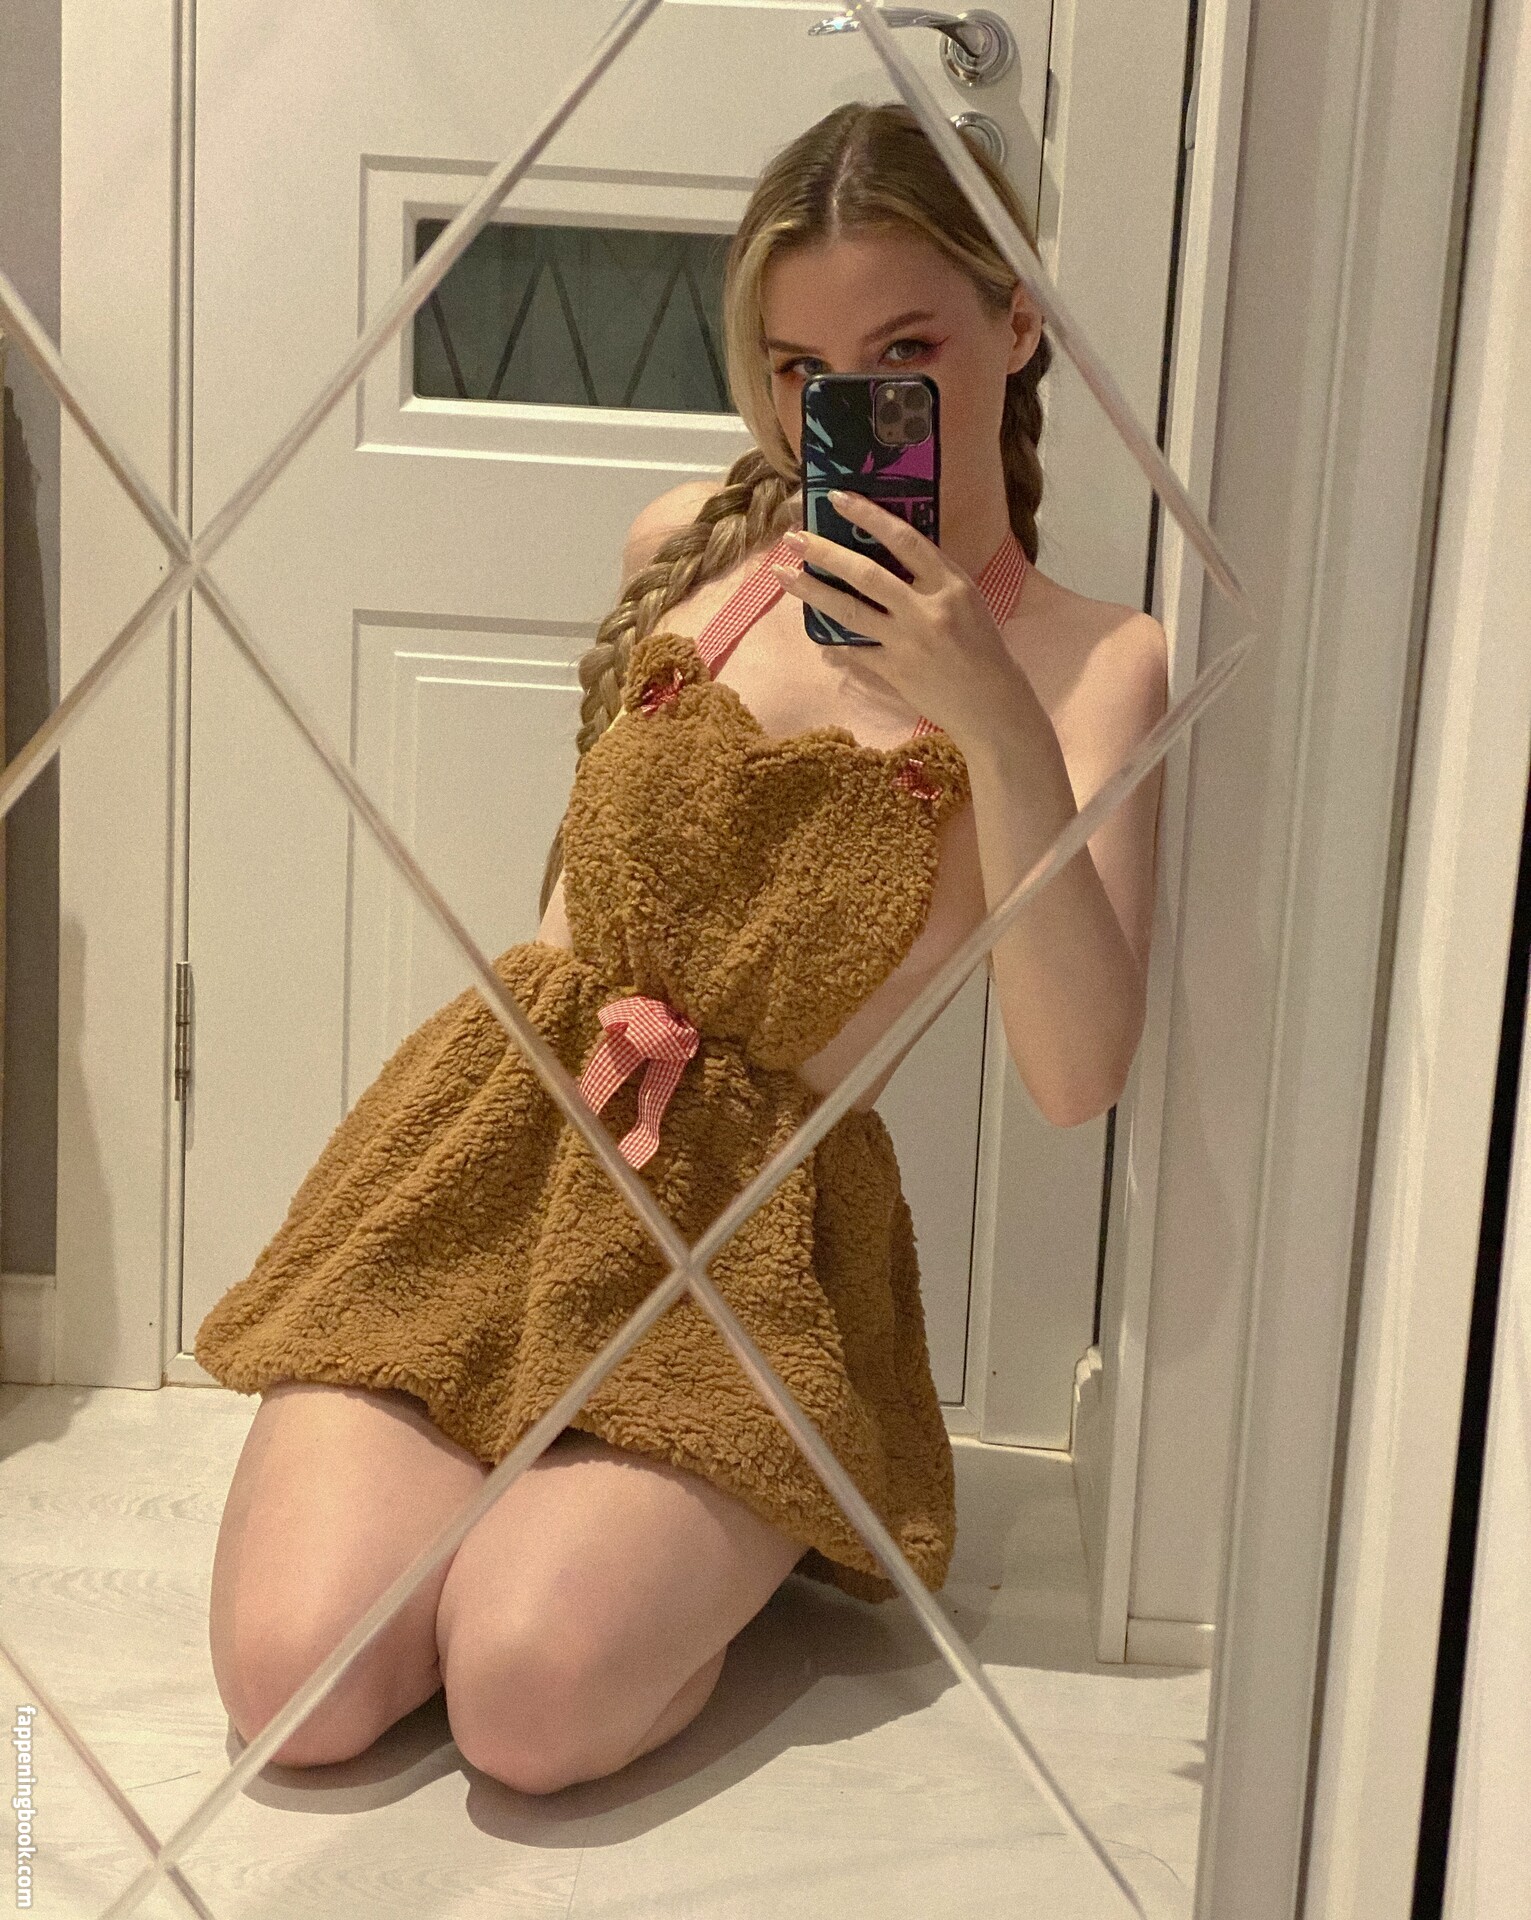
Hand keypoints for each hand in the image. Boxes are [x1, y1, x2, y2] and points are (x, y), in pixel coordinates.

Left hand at [772, 490, 1018, 745]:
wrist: (991, 703)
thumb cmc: (982, 646)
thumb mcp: (967, 600)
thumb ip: (931, 577)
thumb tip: (886, 553)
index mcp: (950, 583)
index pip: (905, 539)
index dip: (869, 515)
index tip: (837, 498)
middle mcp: (927, 609)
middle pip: (867, 574)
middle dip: (825, 553)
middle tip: (793, 538)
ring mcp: (908, 642)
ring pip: (850, 611)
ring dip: (813, 591)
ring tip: (784, 575)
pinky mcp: (895, 671)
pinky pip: (856, 651)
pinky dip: (835, 644)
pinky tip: (817, 639)